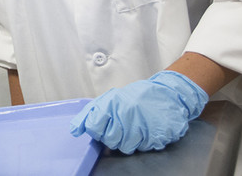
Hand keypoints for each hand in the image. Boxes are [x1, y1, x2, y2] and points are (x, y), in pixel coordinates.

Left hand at [69, 70, 207, 153]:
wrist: (167, 93)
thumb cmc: (136, 98)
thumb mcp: (109, 100)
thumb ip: (89, 115)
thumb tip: (74, 130)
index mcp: (112, 104)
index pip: (94, 126)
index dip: (97, 129)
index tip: (103, 126)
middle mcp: (126, 114)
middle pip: (109, 140)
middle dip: (113, 136)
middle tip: (122, 126)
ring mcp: (142, 125)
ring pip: (126, 147)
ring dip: (129, 140)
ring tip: (135, 127)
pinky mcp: (156, 134)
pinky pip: (144, 147)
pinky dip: (144, 142)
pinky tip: (147, 129)